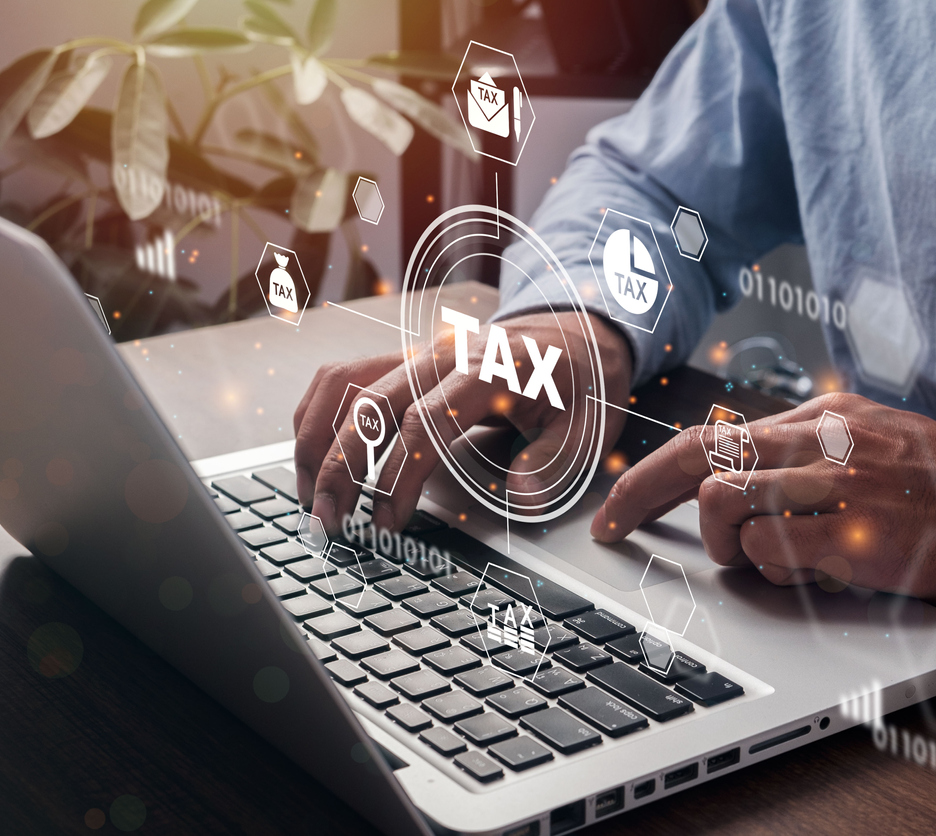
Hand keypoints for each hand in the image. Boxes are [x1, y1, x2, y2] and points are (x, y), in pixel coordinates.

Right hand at [293, 311, 631, 534]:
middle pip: (370, 403)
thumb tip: (521, 497)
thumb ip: (554, 460)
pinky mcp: (402, 360)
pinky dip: (316, 414)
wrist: (574, 333)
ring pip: (343, 385)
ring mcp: (416, 353)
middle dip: (340, 466)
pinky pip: (342, 377)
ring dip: (316, 441)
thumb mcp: (588, 423)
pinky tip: (310, 456)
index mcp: (487, 369)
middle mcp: (442, 355)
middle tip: (329, 521)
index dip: (401, 475)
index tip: (390, 520)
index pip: (426, 421)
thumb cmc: (577, 380)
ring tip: (310, 497)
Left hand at [590, 393, 935, 606]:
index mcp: (829, 415)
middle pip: (700, 458)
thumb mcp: (881, 445)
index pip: (714, 432)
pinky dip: (775, 570)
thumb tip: (742, 481)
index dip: (653, 471)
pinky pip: (773, 551)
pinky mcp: (861, 535)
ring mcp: (843, 484)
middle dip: (640, 496)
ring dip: (728, 544)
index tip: (618, 504)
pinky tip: (813, 575)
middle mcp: (828, 438)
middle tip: (614, 529)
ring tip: (765, 563)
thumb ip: (813, 453)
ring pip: (727, 501)